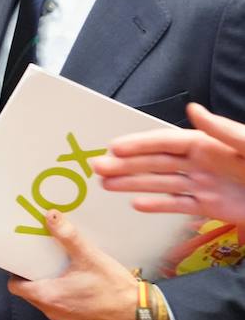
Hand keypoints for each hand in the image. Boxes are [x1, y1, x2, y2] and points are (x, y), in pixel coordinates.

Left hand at [7, 210, 137, 319]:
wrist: (143, 317)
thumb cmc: (115, 290)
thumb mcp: (90, 257)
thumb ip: (68, 236)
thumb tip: (51, 217)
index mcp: (49, 297)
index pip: (16, 288)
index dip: (16, 275)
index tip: (22, 263)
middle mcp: (55, 314)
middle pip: (33, 295)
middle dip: (37, 280)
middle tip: (46, 264)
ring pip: (51, 306)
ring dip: (55, 293)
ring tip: (66, 276)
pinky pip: (67, 316)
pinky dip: (70, 305)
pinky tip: (83, 292)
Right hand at [95, 102, 244, 224]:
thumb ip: (224, 130)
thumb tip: (192, 110)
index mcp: (208, 145)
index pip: (165, 142)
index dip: (139, 144)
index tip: (113, 146)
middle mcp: (201, 164)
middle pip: (156, 163)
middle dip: (125, 164)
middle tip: (96, 166)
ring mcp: (205, 186)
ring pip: (160, 184)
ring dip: (132, 183)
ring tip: (104, 184)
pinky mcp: (212, 208)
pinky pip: (179, 206)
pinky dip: (157, 205)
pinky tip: (136, 204)